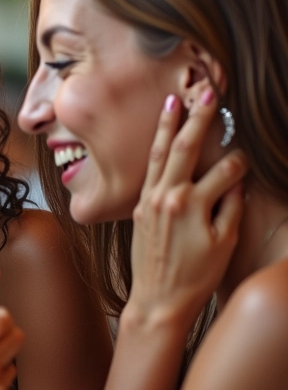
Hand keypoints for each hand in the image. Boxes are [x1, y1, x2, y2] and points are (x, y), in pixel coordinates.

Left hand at [127, 88, 247, 332]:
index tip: (248, 161)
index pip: (226, 171)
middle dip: (200, 117)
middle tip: (209, 92)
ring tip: (175, 99)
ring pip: (161, 153)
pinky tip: (161, 135)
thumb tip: (237, 180)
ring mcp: (150, 199)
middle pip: (186, 148)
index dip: (242, 164)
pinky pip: (150, 169)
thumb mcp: (223, 243)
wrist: (158, 298)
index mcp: (191, 205)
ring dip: (169, 124)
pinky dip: (156, 149)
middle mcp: (167, 196)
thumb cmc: (194, 276)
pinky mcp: (140, 205)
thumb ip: (231, 207)